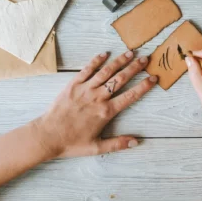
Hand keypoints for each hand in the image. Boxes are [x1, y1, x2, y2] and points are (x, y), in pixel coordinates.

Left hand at [31, 51, 156, 157]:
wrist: (48, 136)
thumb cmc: (71, 143)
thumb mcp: (97, 147)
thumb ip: (118, 144)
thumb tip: (137, 141)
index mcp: (106, 112)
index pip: (130, 96)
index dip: (144, 86)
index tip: (153, 78)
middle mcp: (98, 97)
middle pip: (120, 79)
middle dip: (135, 68)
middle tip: (145, 59)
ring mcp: (85, 89)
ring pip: (106, 71)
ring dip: (119, 61)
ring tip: (130, 52)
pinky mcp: (73, 85)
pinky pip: (87, 70)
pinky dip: (96, 61)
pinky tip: (105, 54)